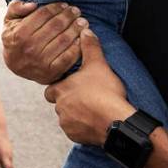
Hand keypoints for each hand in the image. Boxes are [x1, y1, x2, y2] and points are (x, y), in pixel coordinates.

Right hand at [1, 0, 86, 83]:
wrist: (15, 65)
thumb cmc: (15, 39)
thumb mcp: (9, 20)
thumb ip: (16, 8)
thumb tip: (33, 4)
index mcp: (20, 33)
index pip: (43, 14)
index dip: (56, 7)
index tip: (64, 4)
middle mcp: (30, 47)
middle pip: (56, 26)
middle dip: (69, 16)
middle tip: (76, 11)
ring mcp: (40, 61)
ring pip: (64, 40)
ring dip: (76, 29)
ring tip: (82, 22)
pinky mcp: (50, 72)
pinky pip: (68, 57)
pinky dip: (77, 47)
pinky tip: (81, 39)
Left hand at [43, 29, 134, 145]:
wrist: (116, 121)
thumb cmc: (105, 92)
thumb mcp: (98, 65)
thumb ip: (90, 47)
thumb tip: (85, 30)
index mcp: (60, 90)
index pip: (50, 89)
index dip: (60, 87)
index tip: (72, 86)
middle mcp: (59, 107)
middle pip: (59, 104)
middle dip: (69, 101)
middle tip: (85, 98)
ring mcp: (66, 124)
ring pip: (66, 118)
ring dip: (76, 115)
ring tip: (92, 110)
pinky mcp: (75, 137)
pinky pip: (75, 132)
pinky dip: (83, 128)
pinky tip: (95, 122)